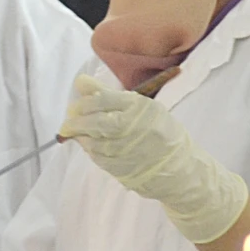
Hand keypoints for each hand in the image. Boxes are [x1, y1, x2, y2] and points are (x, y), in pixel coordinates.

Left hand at [60, 74, 248, 243]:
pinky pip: (94, 155)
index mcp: (140, 108)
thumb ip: (109, 95)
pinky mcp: (118, 166)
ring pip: (90, 139)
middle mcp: (132, 127)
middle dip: (76, 120)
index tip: (77, 103)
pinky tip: (93, 144)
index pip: (102, 99)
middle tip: (70, 119)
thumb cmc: (162, 133)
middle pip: (93, 120)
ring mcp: (125, 149)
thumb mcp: (144, 109)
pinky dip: (89, 148)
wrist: (179, 169)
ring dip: (80, 135)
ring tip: (80, 132)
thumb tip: (80, 81)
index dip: (84, 101)